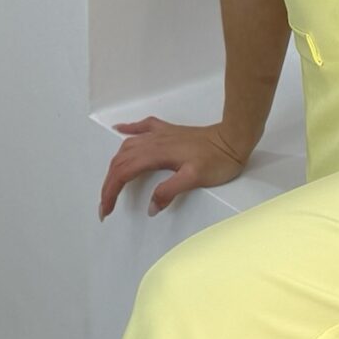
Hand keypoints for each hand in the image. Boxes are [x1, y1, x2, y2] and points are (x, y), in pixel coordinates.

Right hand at [99, 117, 251, 219]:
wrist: (234, 138)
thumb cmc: (218, 160)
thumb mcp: (194, 179)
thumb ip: (170, 191)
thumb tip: (151, 206)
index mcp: (156, 154)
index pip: (124, 173)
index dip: (111, 192)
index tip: (106, 210)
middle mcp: (154, 142)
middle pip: (121, 161)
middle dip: (108, 184)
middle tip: (105, 205)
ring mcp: (161, 134)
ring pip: (127, 147)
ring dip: (114, 165)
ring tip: (110, 182)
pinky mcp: (169, 131)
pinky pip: (142, 128)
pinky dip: (127, 130)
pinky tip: (119, 130)